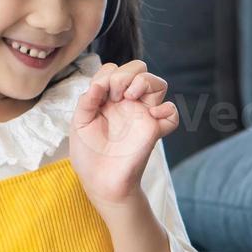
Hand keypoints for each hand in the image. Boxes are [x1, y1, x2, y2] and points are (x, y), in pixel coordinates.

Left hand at [69, 60, 178, 207]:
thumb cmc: (88, 155)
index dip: (107, 75)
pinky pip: (172, 114)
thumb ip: (87, 100)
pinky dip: (166, 110)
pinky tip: (151, 116)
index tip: (99, 94)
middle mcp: (127, 103)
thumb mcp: (79, 124)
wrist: (100, 182)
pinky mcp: (154, 131)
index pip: (114, 69)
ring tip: (129, 98)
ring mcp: (142, 115)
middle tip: (116, 93)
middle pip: (139, 68)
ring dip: (144, 82)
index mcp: (108, 99)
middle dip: (126, 73)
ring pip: (159, 84)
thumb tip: (100, 83)